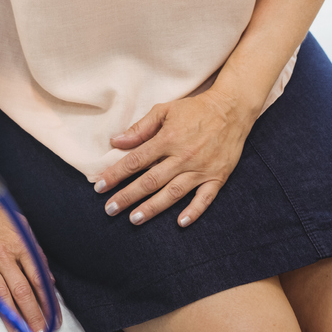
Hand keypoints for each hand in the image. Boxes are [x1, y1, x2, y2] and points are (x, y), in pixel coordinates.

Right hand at [0, 191, 56, 331]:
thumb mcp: (22, 226)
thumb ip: (34, 253)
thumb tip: (47, 279)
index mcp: (21, 244)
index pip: (39, 279)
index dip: (48, 301)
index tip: (54, 319)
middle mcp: (5, 254)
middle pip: (23, 291)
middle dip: (34, 316)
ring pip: (3, 295)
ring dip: (14, 318)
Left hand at [93, 89, 255, 227]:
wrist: (231, 109)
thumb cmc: (194, 109)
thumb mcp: (165, 110)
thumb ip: (141, 128)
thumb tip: (116, 141)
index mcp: (167, 139)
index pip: (135, 160)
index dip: (116, 174)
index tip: (99, 186)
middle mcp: (182, 157)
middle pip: (150, 181)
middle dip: (127, 196)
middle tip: (110, 209)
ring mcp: (200, 169)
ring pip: (172, 193)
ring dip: (152, 208)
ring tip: (134, 219)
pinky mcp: (217, 177)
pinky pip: (204, 199)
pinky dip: (193, 212)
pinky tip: (180, 223)